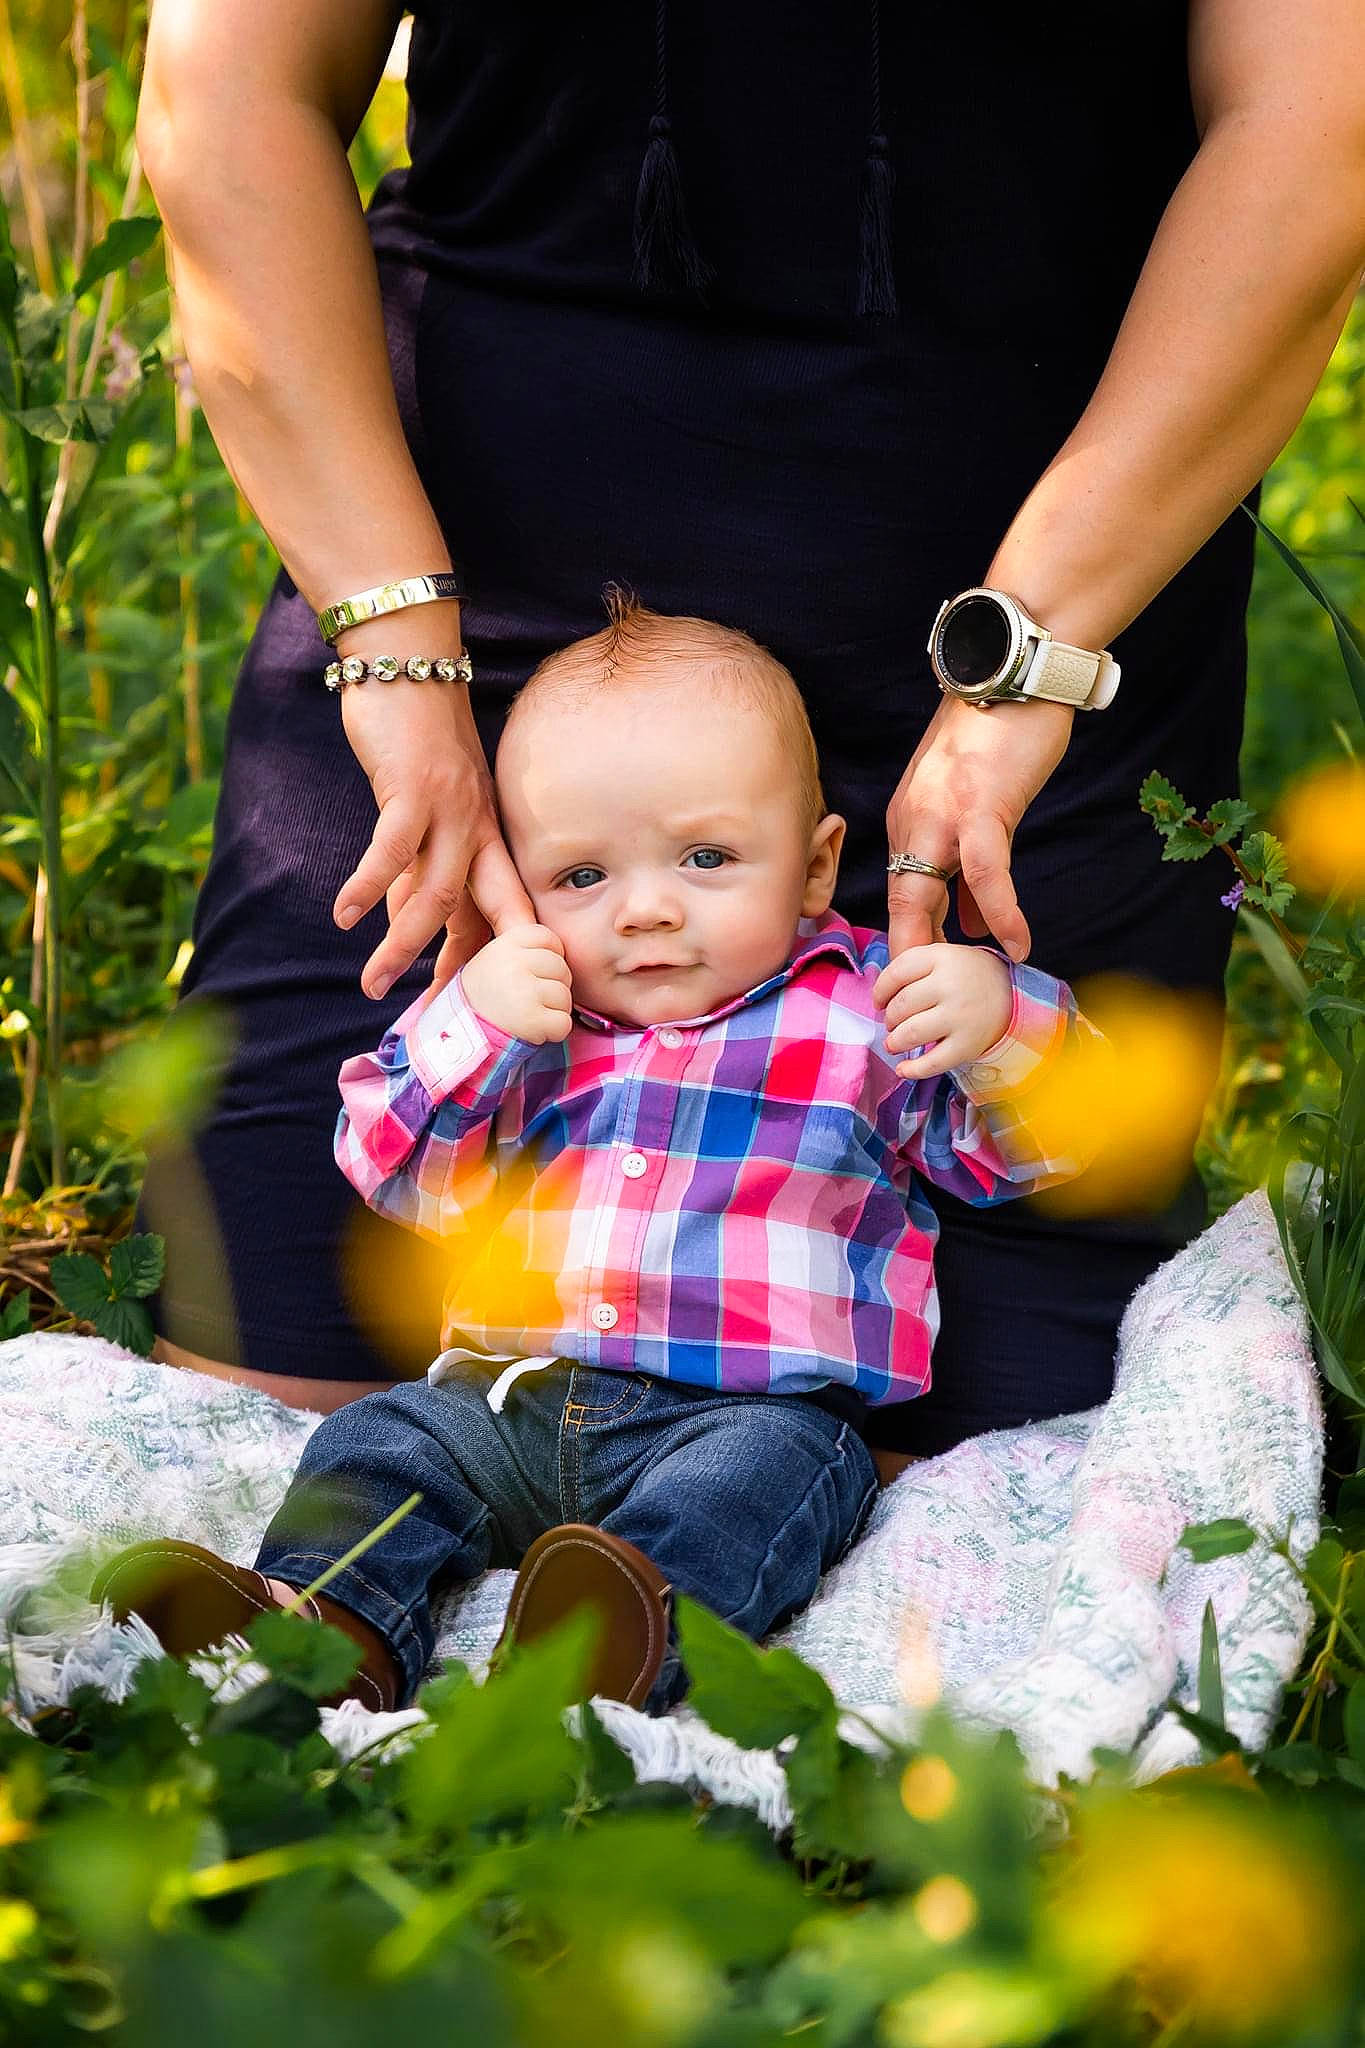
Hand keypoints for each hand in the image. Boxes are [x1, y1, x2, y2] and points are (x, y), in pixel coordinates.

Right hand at [334, 669, 534, 999]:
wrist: (408, 663)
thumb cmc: (415, 738)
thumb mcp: (424, 807)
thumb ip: (419, 862)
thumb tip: (400, 919)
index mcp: (486, 834)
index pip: (498, 911)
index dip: (488, 963)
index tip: (477, 1008)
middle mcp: (478, 827)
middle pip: (480, 914)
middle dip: (458, 972)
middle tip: (436, 1019)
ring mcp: (449, 809)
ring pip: (437, 894)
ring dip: (403, 944)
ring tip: (373, 983)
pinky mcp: (413, 789)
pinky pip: (392, 850)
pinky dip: (367, 886)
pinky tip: (344, 916)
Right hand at [460, 924, 574, 1043]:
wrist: (459, 1033)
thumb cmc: (482, 996)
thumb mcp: (493, 958)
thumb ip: (522, 948)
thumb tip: (554, 941)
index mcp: (507, 942)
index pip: (550, 939)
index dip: (548, 959)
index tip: (534, 975)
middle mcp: (515, 962)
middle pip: (562, 969)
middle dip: (552, 988)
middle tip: (528, 1000)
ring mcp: (524, 991)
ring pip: (564, 997)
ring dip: (552, 1011)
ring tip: (527, 1015)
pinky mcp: (532, 1020)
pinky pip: (563, 1024)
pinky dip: (553, 1032)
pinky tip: (533, 1031)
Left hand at [872, 942, 1012, 1080]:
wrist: (1012, 996)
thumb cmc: (966, 978)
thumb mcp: (943, 957)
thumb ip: (911, 967)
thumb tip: (879, 1000)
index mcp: (942, 957)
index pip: (896, 973)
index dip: (880, 991)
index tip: (879, 1001)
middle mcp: (952, 985)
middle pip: (901, 1006)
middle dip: (889, 1018)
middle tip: (893, 1022)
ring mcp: (961, 1016)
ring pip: (910, 1033)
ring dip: (895, 1042)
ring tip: (895, 1042)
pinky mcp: (967, 1045)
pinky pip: (932, 1063)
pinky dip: (912, 1070)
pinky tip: (903, 1068)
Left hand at [886, 694, 1074, 964]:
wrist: (1012, 673)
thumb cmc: (998, 739)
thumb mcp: (973, 807)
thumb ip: (966, 869)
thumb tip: (974, 925)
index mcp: (907, 822)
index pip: (901, 894)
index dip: (908, 941)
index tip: (914, 984)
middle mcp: (912, 823)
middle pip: (903, 903)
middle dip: (908, 958)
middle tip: (915, 1005)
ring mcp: (941, 816)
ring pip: (927, 894)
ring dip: (939, 946)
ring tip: (957, 989)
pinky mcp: (980, 808)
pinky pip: (986, 872)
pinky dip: (1000, 911)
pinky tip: (1014, 944)